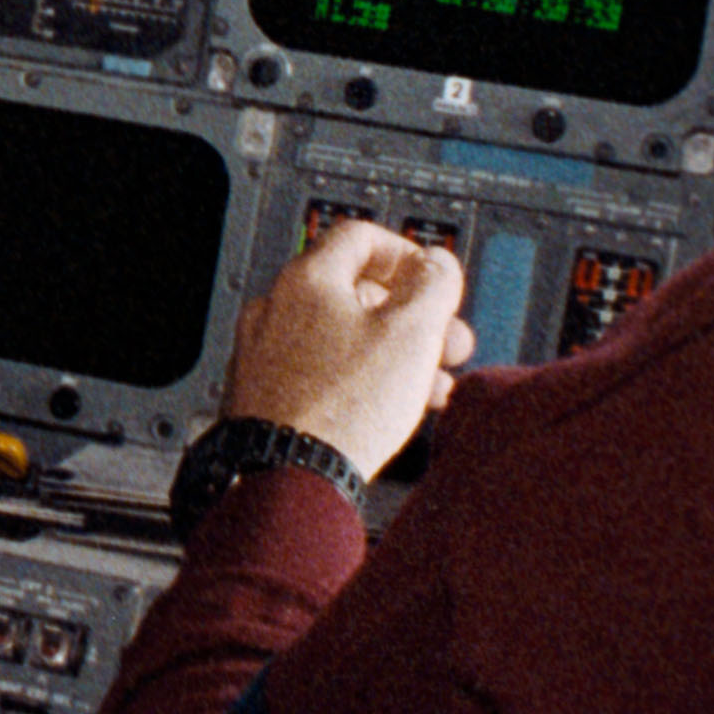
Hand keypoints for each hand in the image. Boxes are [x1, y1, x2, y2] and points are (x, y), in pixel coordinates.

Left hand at [220, 217, 474, 479]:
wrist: (287, 476)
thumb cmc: (343, 407)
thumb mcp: (411, 334)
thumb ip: (432, 286)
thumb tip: (437, 262)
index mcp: (307, 279)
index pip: (361, 237)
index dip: (408, 253)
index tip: (434, 278)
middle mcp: (276, 308)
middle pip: (355, 292)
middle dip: (413, 316)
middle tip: (449, 342)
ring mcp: (264, 352)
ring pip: (343, 337)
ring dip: (395, 353)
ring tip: (434, 385)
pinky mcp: (265, 394)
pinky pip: (321, 372)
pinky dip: (361, 379)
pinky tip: (393, 410)